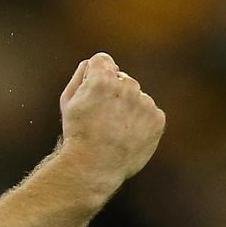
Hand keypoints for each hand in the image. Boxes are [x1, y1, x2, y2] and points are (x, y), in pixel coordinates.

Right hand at [59, 52, 165, 193]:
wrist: (94, 166)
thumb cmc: (77, 133)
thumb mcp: (68, 102)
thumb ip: (80, 76)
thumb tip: (92, 64)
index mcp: (102, 79)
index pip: (103, 60)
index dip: (95, 74)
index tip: (93, 89)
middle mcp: (127, 86)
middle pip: (122, 79)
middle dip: (114, 92)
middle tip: (102, 117)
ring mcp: (144, 102)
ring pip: (137, 97)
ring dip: (128, 108)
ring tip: (114, 130)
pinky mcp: (157, 118)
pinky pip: (149, 113)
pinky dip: (140, 122)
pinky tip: (127, 136)